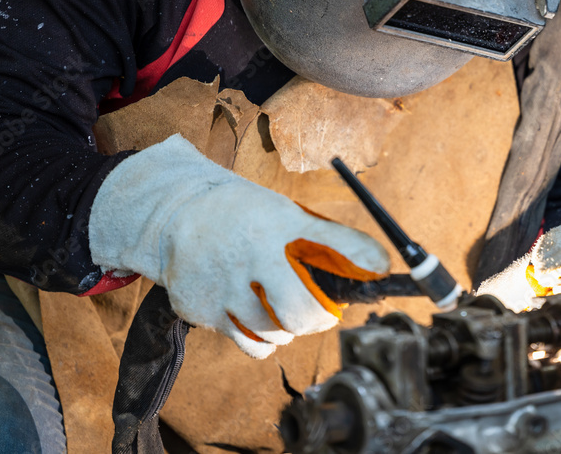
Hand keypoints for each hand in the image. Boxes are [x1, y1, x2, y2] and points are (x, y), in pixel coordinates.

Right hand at [89, 135, 389, 357]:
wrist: (178, 214)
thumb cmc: (248, 219)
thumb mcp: (285, 214)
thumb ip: (327, 241)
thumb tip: (377, 268)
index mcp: (280, 224)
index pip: (336, 244)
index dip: (365, 261)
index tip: (382, 270)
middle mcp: (252, 255)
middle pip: (304, 313)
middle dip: (320, 319)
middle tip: (324, 312)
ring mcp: (224, 286)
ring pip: (279, 334)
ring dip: (289, 327)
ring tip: (277, 302)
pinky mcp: (202, 310)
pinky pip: (253, 346)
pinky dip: (264, 340)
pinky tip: (258, 316)